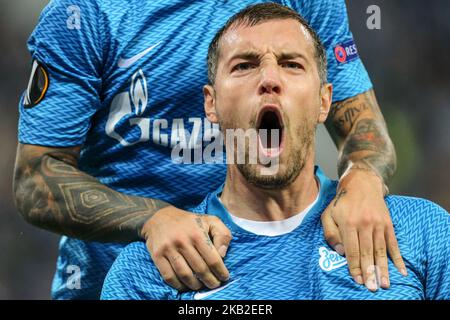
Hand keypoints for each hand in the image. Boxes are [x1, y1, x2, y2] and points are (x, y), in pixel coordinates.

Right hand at [141, 206, 231, 290]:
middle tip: (214, 284)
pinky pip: (169, 276)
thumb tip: (222, 255)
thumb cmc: (189, 221)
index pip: (212, 259)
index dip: (220, 271)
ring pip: (185, 275)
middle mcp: (183, 241)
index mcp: (197, 233)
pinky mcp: (157, 256)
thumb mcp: (210, 220)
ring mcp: (168, 249)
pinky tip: (186, 285)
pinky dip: (179, 285)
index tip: (224, 277)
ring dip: (195, 285)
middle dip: (210, 281)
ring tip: (201, 286)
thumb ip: (222, 235)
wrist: (159, 217)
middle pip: (200, 269)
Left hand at [321, 168, 406, 290]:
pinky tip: (400, 270)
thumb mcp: (328, 215)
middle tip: (371, 287)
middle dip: (369, 271)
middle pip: (366, 252)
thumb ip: (331, 234)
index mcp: (348, 223)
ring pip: (380, 249)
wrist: (361, 183)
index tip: (357, 279)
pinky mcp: (388, 223)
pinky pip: (393, 243)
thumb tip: (340, 252)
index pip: (351, 249)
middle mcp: (364, 223)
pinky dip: (397, 257)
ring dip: (383, 268)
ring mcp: (378, 223)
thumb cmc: (341, 202)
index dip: (354, 266)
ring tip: (384, 283)